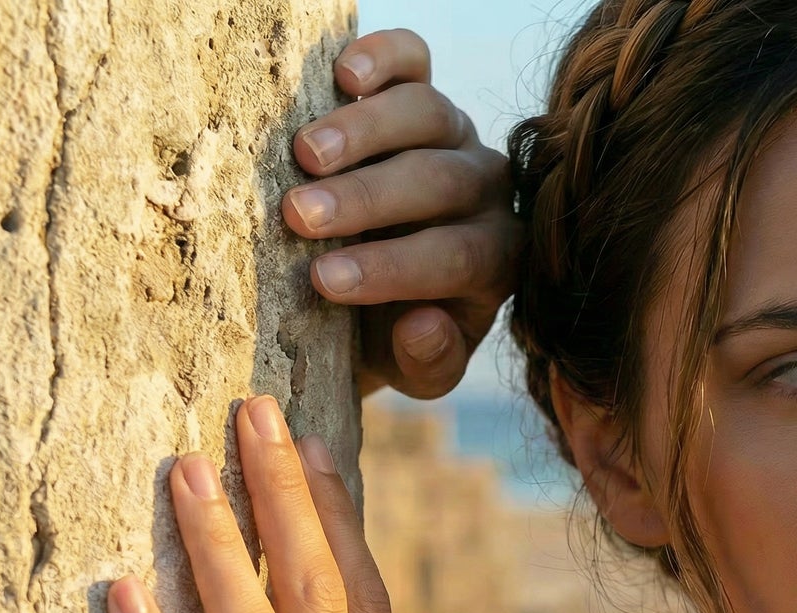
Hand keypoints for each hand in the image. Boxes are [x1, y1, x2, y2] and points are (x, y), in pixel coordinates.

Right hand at [282, 28, 521, 399]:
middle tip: (299, 216)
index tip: (326, 282)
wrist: (380, 291)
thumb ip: (429, 362)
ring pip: (426, 114)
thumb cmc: (398, 333)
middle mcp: (486, 192)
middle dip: (367, 201)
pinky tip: (343, 73)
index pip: (456, 258)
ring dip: (363, 132)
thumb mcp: (417, 370)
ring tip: (305, 154)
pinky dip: (383, 58)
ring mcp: (455, 134)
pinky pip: (414, 61)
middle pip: (438, 183)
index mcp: (497, 260)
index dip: (393, 269)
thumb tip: (423, 325)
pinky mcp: (421, 89)